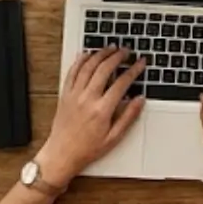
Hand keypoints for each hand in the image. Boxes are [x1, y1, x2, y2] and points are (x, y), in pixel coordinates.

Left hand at [38, 46, 146, 185]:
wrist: (61, 155)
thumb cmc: (86, 149)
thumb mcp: (114, 137)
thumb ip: (129, 116)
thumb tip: (140, 100)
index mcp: (101, 110)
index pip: (122, 82)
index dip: (134, 70)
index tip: (140, 63)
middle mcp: (87, 99)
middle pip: (104, 69)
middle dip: (117, 56)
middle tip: (126, 51)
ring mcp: (74, 96)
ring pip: (88, 67)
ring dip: (100, 54)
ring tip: (110, 48)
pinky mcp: (65, 95)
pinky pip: (72, 73)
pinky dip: (80, 61)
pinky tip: (86, 55)